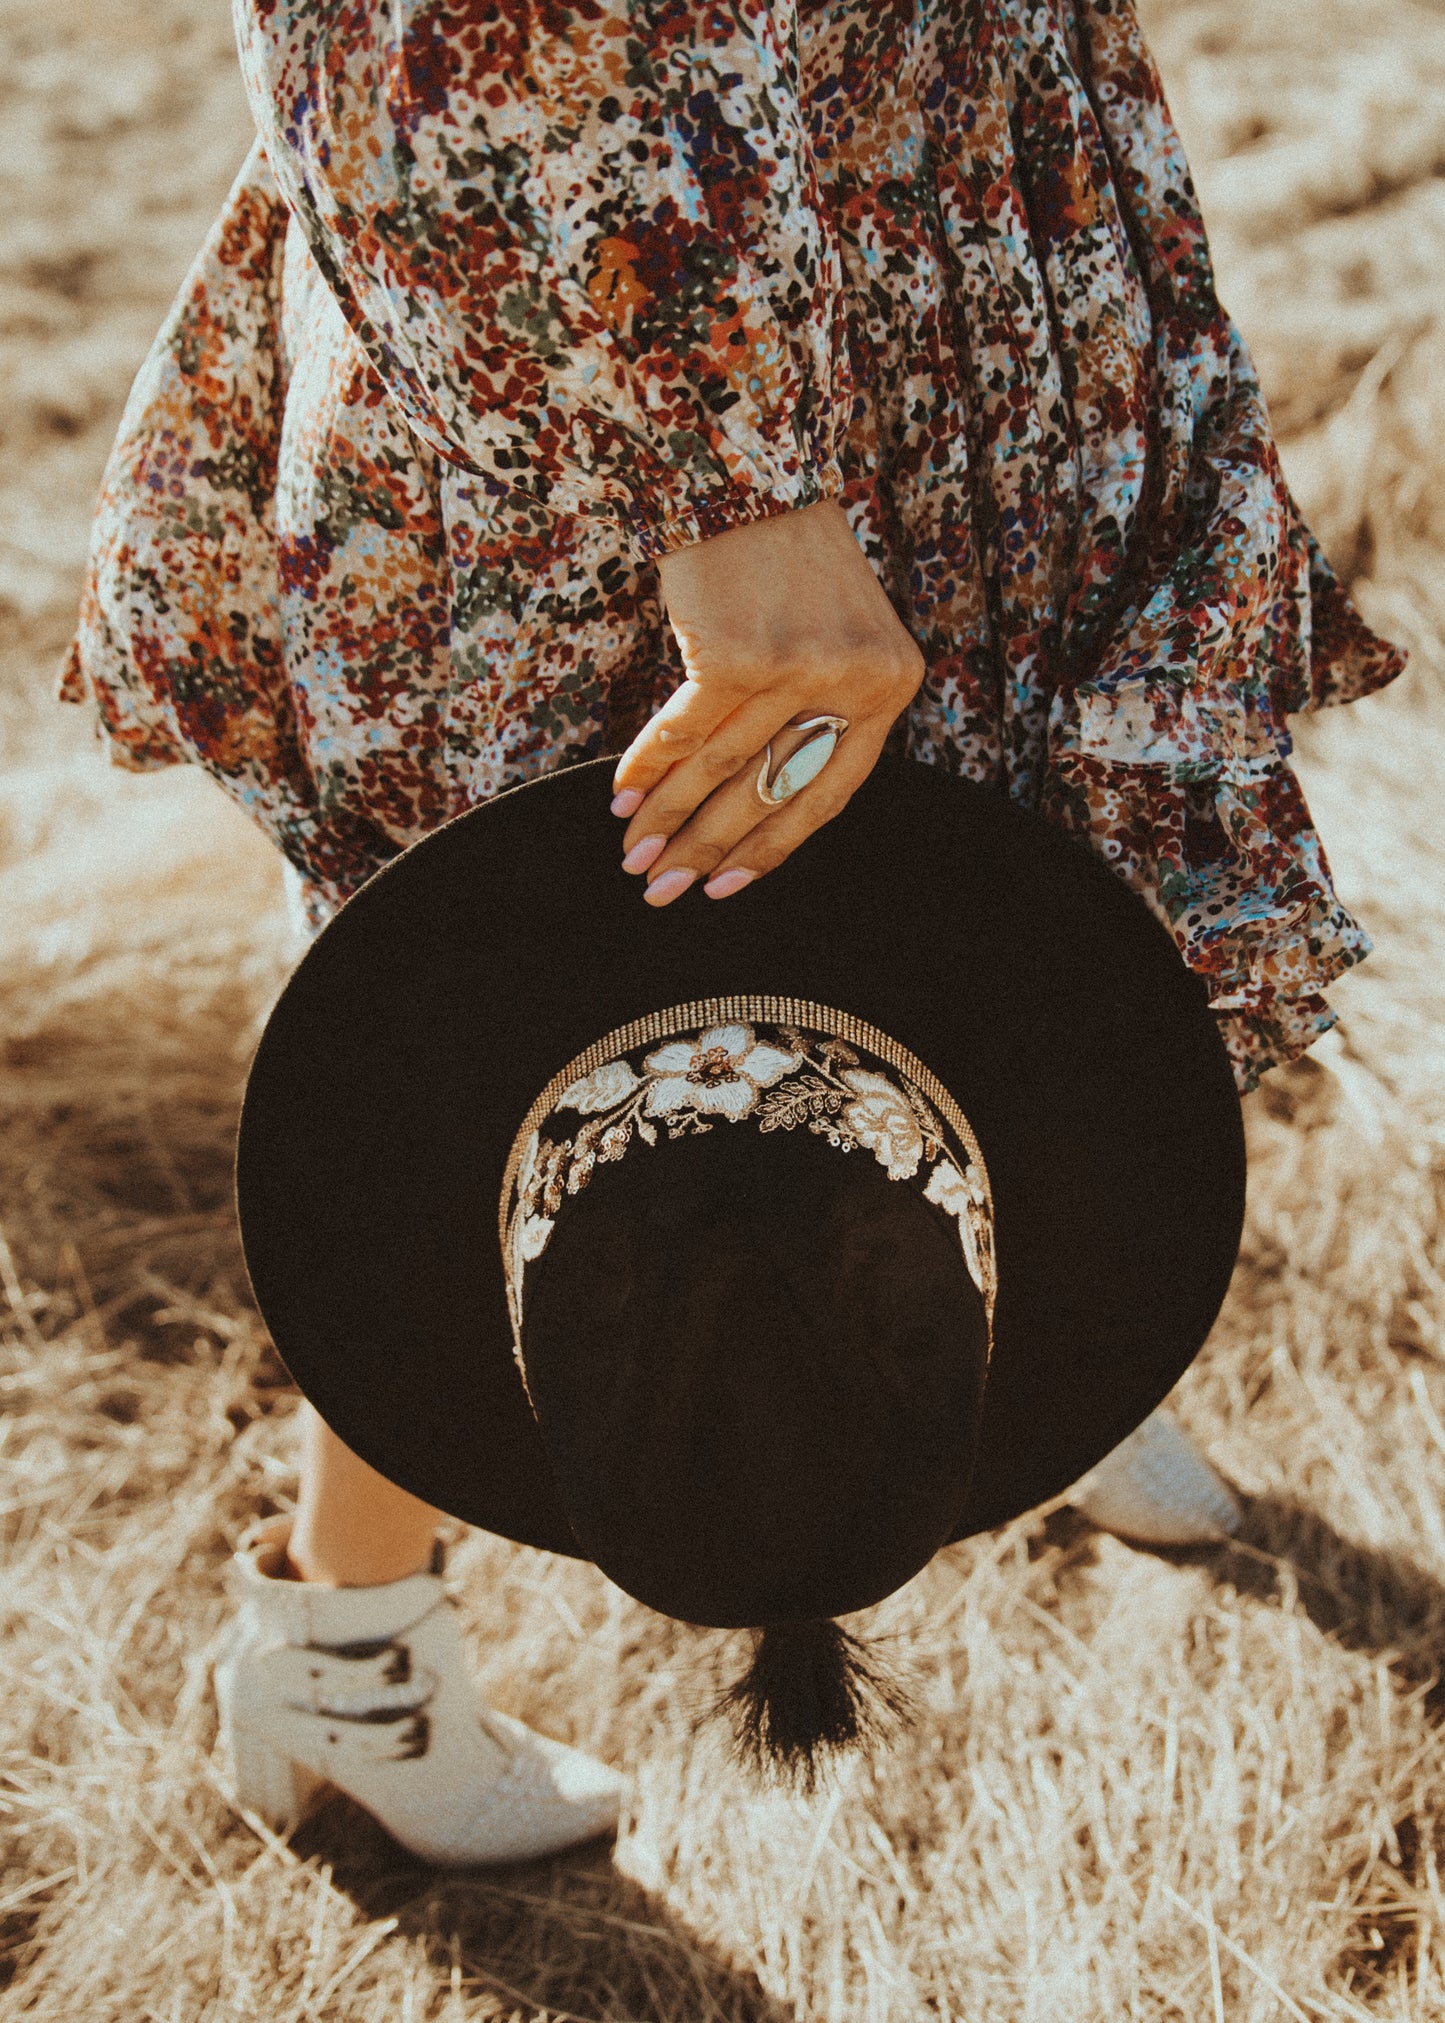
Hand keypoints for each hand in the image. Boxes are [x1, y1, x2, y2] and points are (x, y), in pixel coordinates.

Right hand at [610, 499, 924, 903]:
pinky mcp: (737, 653)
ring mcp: (797, 668)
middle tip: (661, 891)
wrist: (747, 468)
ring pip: (721, 769)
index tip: (725, 888)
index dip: (771, 850)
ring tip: (633, 856)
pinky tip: (622, 798)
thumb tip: (751, 800)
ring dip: (667, 819)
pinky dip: (647, 767)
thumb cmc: (786, 556)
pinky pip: (683, 731)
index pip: (830, 795)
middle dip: (707, 850)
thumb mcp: (836, 632)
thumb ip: (819, 709)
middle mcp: (855, 681)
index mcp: (892, 684)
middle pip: (770, 791)